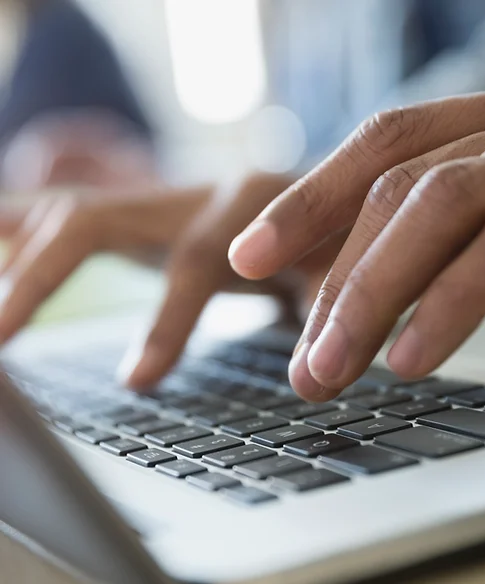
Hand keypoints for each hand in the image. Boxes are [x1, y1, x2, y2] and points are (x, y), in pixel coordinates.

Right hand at [0, 174, 339, 387]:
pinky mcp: (134, 212)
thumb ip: (330, 314)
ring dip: (13, 255)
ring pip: (65, 214)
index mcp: (244, 203)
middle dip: (39, 278)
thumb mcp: (339, 268)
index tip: (136, 381)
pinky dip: (16, 236)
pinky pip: (61, 217)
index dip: (164, 320)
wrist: (309, 187)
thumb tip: (311, 380)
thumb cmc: (325, 231)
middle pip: (93, 222)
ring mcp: (155, 197)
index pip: (191, 261)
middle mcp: (188, 192)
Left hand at [229, 78, 484, 401]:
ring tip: (332, 369)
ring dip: (372, 294)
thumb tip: (363, 294)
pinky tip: (412, 359)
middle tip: (301, 361)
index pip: (383, 144)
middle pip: (398, 185)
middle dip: (334, 279)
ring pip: (441, 205)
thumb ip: (452, 237)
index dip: (309, 199)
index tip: (249, 257)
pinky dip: (451, 303)